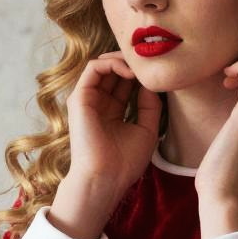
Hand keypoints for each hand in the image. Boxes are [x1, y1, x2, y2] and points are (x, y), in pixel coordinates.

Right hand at [63, 51, 162, 200]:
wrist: (106, 178)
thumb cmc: (125, 162)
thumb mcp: (147, 129)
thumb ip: (150, 105)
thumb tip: (151, 82)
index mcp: (112, 112)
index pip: (124, 82)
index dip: (140, 74)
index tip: (158, 74)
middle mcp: (98, 103)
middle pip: (113, 71)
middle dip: (132, 62)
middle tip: (149, 63)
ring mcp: (87, 100)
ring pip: (102, 64)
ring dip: (123, 59)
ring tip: (141, 66)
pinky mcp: (79, 97)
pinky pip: (94, 68)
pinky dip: (112, 63)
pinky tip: (131, 72)